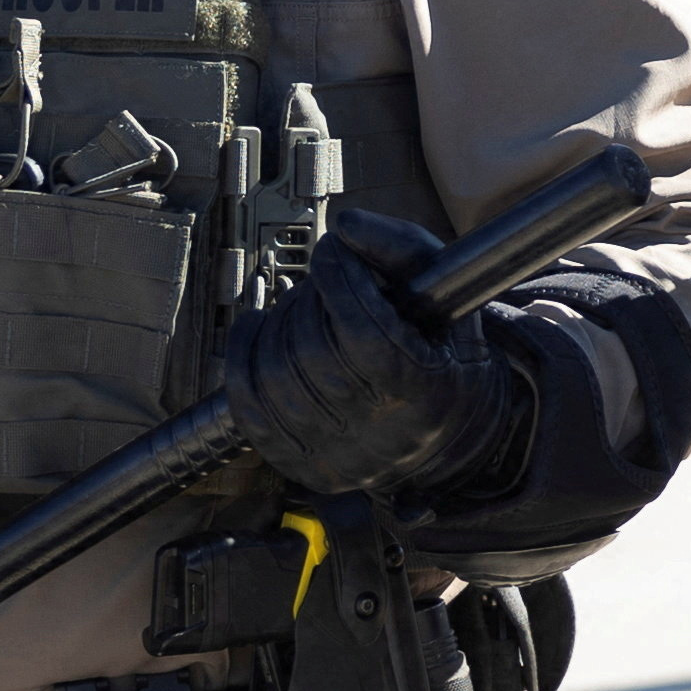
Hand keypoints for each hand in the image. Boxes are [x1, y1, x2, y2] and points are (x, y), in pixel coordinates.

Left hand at [218, 231, 528, 507]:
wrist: (447, 436)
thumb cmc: (445, 358)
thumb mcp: (447, 298)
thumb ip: (402, 250)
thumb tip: (345, 227)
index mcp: (423, 394)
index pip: (363, 332)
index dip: (340, 280)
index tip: (335, 252)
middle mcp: (376, 434)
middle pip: (314, 351)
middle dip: (310, 300)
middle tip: (324, 281)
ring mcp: (332, 454)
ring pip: (275, 374)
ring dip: (278, 324)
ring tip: (301, 306)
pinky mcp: (298, 462)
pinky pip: (247, 404)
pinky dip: (242, 356)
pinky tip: (257, 328)